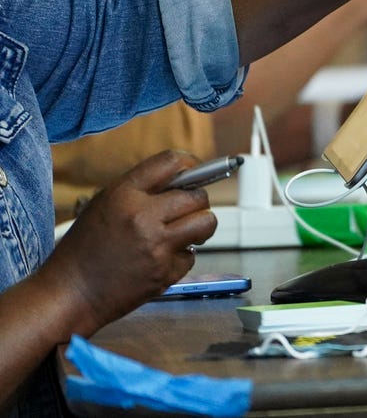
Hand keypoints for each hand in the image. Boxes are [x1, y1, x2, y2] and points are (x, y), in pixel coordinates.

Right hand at [38, 151, 216, 331]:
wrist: (70, 294)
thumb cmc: (84, 250)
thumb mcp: (103, 206)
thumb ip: (139, 192)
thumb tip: (182, 180)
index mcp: (123, 194)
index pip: (171, 162)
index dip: (190, 165)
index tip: (195, 172)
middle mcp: (142, 216)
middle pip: (197, 196)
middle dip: (197, 202)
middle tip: (186, 212)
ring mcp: (156, 245)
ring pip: (206, 222)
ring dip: (200, 227)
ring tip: (184, 233)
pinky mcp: (165, 272)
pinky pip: (191, 256)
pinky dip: (181, 258)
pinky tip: (161, 260)